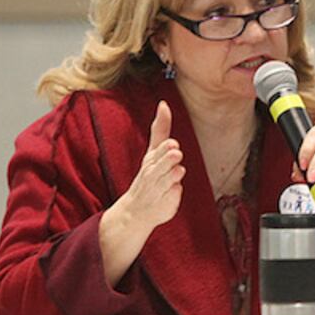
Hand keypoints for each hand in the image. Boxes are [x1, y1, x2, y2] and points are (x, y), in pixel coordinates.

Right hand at [117, 101, 184, 230]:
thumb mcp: (154, 151)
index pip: (158, 147)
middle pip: (162, 163)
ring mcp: (157, 188)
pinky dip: (174, 193)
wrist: (136, 210)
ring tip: (178, 169)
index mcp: (152, 157)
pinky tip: (174, 189)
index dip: (165, 145)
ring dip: (172, 173)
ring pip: (167, 179)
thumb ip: (161, 129)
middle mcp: (152, 172)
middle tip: (175, 151)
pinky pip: (172, 195)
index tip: (171, 142)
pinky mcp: (165, 202)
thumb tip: (163, 104)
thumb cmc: (149, 175)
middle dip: (167, 158)